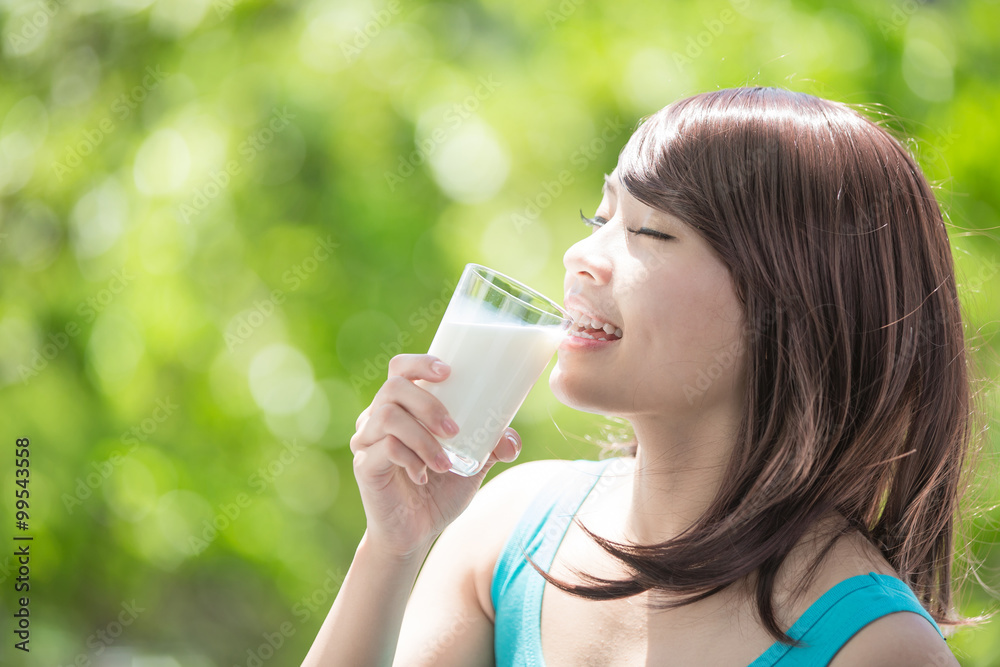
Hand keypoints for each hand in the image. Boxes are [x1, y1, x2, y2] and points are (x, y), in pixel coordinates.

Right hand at [350, 354, 520, 558]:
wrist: (415, 534)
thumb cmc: (439, 491)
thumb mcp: (473, 464)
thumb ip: (492, 447)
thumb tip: (510, 440)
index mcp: (402, 407)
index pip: (400, 368)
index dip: (420, 362)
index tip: (448, 372)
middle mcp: (378, 417)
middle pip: (394, 387)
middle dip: (428, 404)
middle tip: (454, 430)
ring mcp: (367, 440)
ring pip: (388, 416)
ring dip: (424, 438)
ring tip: (445, 463)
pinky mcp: (364, 465)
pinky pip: (385, 448)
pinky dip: (411, 459)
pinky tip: (422, 476)